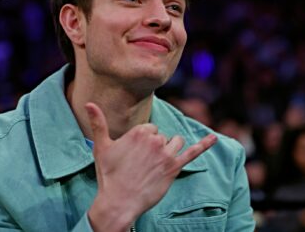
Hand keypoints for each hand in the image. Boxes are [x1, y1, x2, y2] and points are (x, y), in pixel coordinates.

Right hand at [85, 102, 216, 231]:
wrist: (118, 201)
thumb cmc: (109, 175)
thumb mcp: (101, 147)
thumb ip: (98, 122)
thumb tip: (89, 102)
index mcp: (139, 131)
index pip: (150, 128)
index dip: (142, 141)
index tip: (134, 155)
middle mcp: (155, 139)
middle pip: (162, 135)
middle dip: (155, 146)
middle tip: (142, 163)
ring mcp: (166, 154)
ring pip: (175, 142)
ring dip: (170, 149)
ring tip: (157, 163)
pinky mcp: (174, 167)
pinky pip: (193, 153)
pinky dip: (205, 144)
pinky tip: (215, 138)